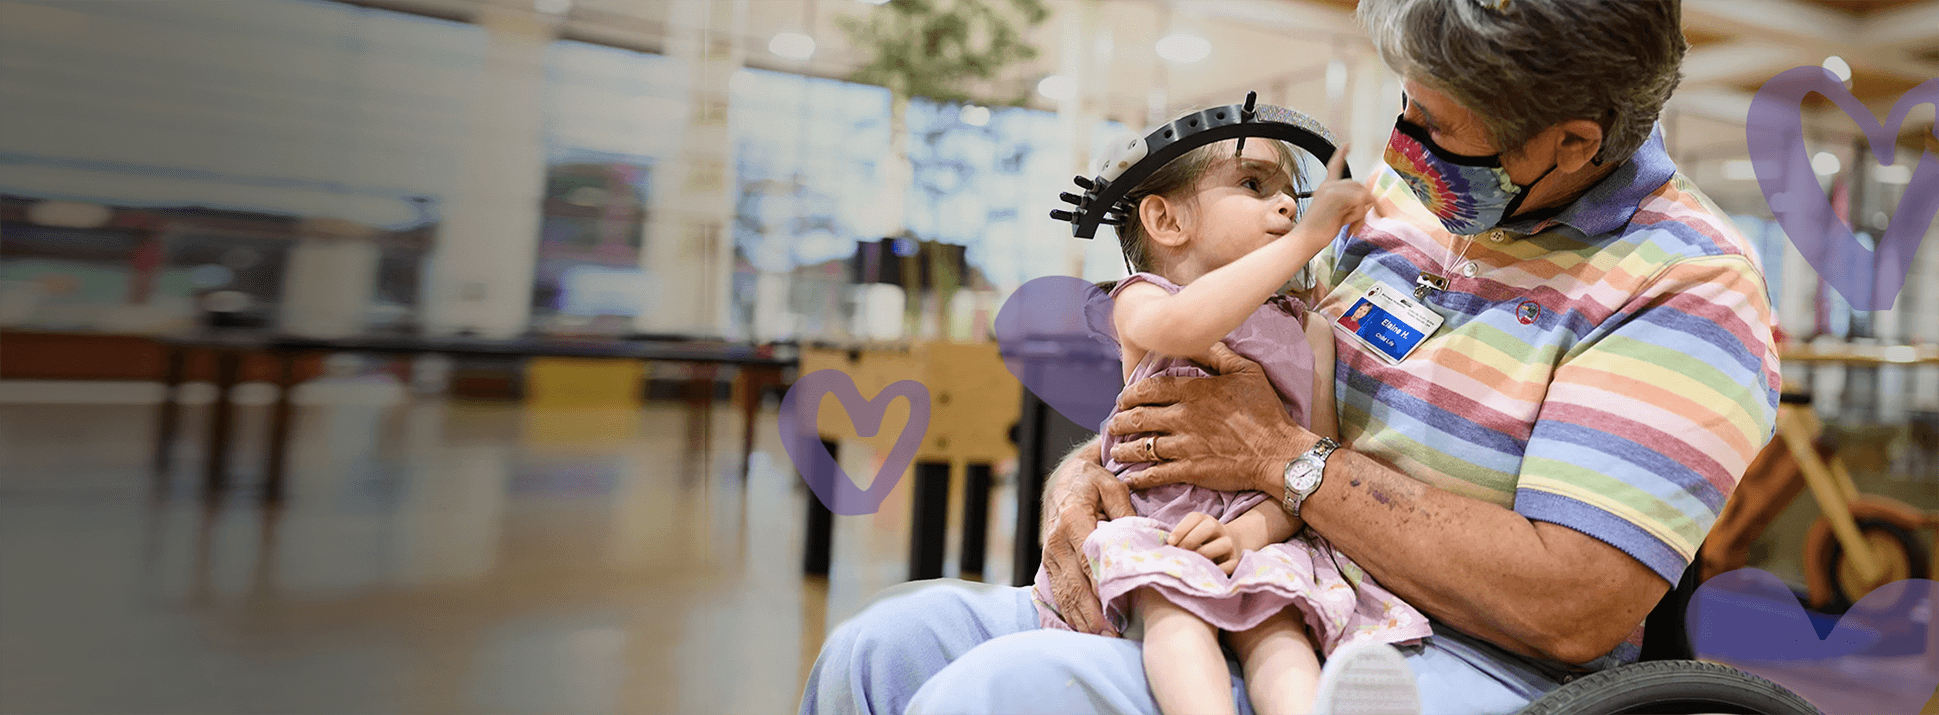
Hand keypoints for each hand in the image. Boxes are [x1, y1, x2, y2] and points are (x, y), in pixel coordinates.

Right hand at [1042, 446, 1136, 636]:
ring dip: (1080, 618)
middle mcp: (1057, 541)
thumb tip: (1139, 542)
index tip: (1118, 610)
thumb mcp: (1112, 487)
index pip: (1088, 562)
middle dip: (1091, 614)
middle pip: (1074, 585)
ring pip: (1064, 593)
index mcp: (1073, 520)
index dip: (1102, 589)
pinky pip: (1057, 591)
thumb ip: (1125, 514)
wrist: (1063, 478)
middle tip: (1111, 635)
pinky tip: (1082, 627)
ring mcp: (1049, 553)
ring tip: (1100, 637)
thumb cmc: (1091, 481)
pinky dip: (1069, 611)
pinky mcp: (1047, 562)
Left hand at [1106, 342, 1316, 492]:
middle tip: (1114, 424)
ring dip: (1124, 448)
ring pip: (1143, 445)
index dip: (1131, 393)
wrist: (1278, 453)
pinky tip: (1130, 477)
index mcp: (1195, 392)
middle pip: (1140, 417)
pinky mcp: (1190, 470)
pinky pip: (1156, 473)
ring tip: (1116, 450)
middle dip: (1121, 420)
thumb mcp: (1248, 372)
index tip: (1123, 398)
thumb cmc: (1267, 411)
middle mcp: (1184, 417)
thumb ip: (1220, 354)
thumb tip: (1200, 337)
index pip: (1151, 388)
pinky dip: (1139, 476)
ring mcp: (1185, 445)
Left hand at [1168, 512, 1240, 574]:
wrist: (1228, 548)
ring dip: (1207, 552)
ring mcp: (1229, 544)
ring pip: (1224, 543)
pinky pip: (1232, 564)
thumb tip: (1159, 549)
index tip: (1170, 542)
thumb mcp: (1190, 536)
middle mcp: (1219, 529)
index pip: (1195, 518)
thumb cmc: (1199, 544)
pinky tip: (1207, 573)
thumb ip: (1177, 539)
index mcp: (1205, 521)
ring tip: (1193, 562)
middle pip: (1210, 526)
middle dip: (1193, 538)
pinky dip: (1220, 569)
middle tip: (1180, 551)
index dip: (1181, 528)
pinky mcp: (1236, 560)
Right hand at [1298, 145, 1375, 238]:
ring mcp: (1332, 190)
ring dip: (1362, 213)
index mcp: (1325, 188)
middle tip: (1359, 223)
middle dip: (1366, 203)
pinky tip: (1350, 227)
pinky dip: (1359, 217)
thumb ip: (1347, 204)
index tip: (1347, 144)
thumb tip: (1367, 201)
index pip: (1334, 166)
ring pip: (1362, 194)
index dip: (1341, 154)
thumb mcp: (1334, 214)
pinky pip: (1360, 203)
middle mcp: (1328, 186)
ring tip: (1352, 227)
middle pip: (1359, 185)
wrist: (1304, 240)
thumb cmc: (1316, 232)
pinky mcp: (1336, 197)